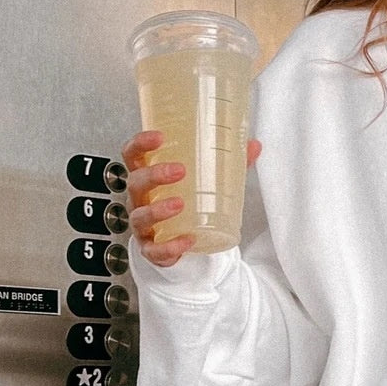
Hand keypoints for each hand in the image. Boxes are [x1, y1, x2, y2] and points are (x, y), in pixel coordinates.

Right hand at [122, 130, 262, 266]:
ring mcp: (143, 225)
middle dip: (155, 175)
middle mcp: (140, 199)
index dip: (140, 144)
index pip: (133, 155)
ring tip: (180, 204)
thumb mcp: (205, 182)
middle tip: (181, 171)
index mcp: (148, 178)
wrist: (182, 241)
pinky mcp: (151, 249)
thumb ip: (228, 164)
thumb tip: (253, 146)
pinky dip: (170, 246)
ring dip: (158, 209)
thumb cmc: (187, 204)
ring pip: (141, 216)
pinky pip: (156, 249)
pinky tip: (187, 240)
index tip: (159, 136)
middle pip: (135, 182)